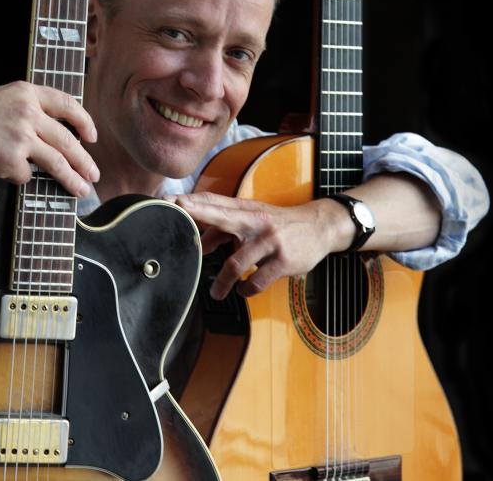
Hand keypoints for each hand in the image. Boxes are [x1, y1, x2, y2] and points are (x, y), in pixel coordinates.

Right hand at [0, 81, 99, 196]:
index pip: (68, 105)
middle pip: (68, 140)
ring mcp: (22, 137)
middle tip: (94, 175)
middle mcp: (29, 113)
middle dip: (85, 161)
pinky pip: (27, 175)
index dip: (85, 122)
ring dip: (73, 179)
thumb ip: (28, 107)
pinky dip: (21, 176)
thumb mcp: (1, 97)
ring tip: (82, 191)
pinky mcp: (12, 160)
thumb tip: (54, 129)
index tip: (93, 137)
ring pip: (58, 162)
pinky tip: (7, 171)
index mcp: (27, 93)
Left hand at [168, 192, 350, 298]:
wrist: (320, 226)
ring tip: (216, 292)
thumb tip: (200, 243)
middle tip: (180, 213)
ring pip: (236, 262)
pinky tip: (243, 290)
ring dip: (222, 282)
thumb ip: (225, 230)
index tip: (173, 200)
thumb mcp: (254, 220)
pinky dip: (246, 289)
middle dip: (200, 214)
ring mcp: (270, 241)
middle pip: (223, 218)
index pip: (216, 202)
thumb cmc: (279, 224)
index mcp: (246, 210)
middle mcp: (256, 222)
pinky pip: (257, 281)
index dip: (194, 202)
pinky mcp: (283, 261)